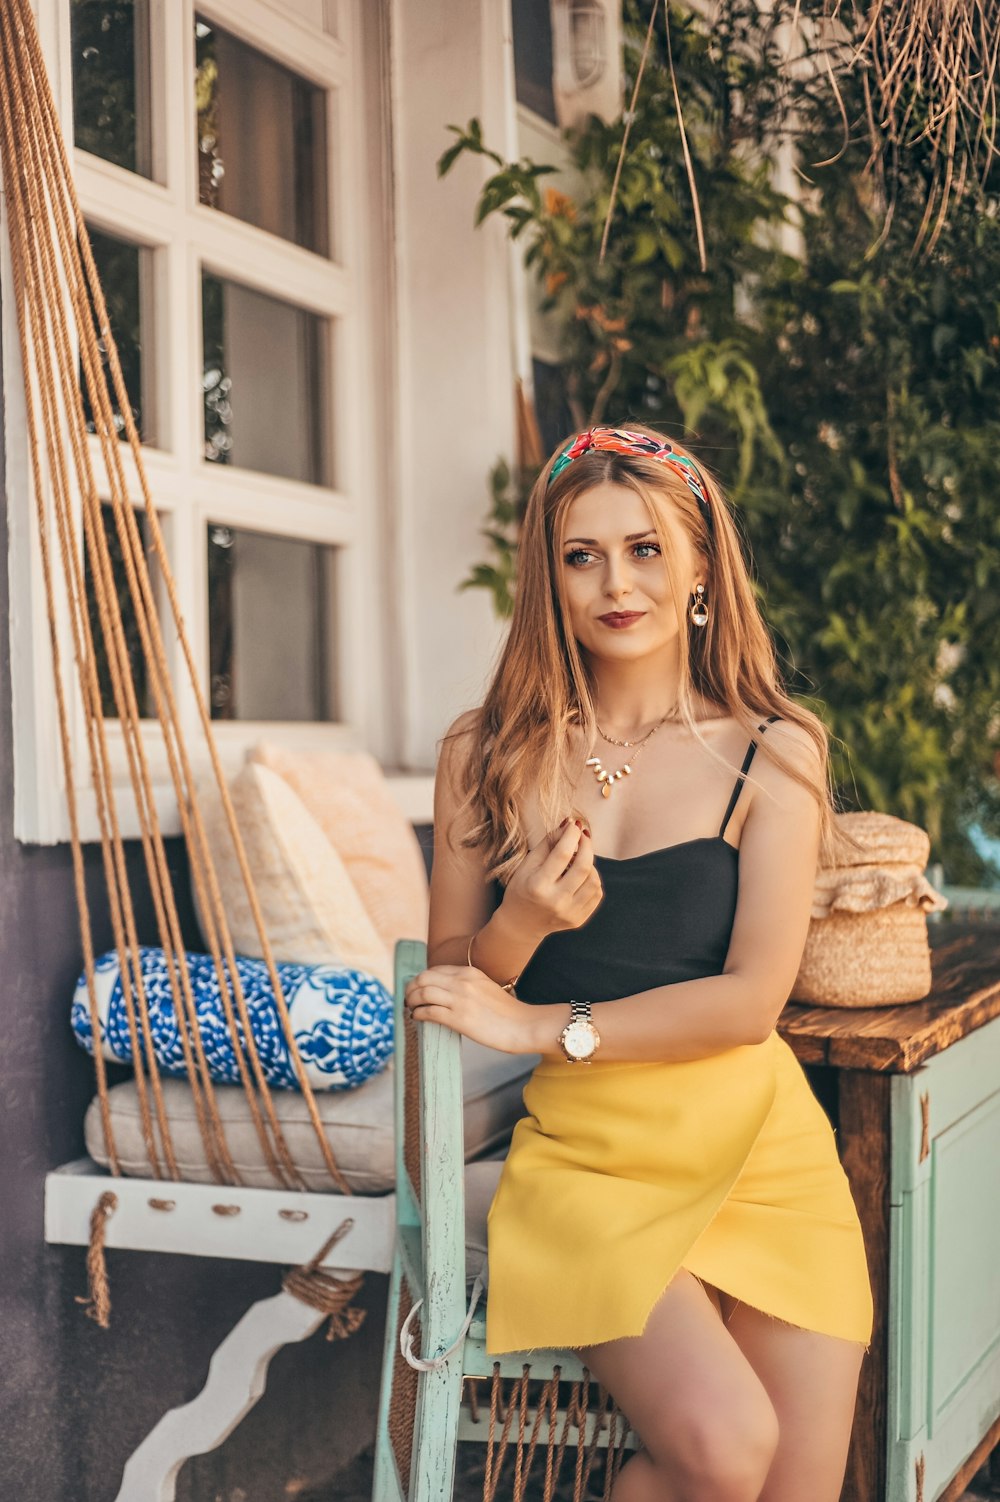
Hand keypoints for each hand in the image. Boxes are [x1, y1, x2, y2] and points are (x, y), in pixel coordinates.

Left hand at [404, 965, 542, 1054]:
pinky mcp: (459, 1018)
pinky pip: (429, 1012)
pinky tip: (416, 1018)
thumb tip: (448, 994)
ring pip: (423, 993)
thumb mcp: (486, 988)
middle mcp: (462, 982)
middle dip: (411, 988)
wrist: (523, 1025)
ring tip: (410, 1008)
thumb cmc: (508, 1012)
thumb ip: (468, 986)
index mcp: (470, 972)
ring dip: (411, 1001)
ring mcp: (460, 1000)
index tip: (417, 988)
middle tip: (408, 998)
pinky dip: (418, 1014)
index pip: (436, 970)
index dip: (422, 979)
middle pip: (424, 978)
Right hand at [500, 819, 603, 943]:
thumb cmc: (522, 889)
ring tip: (579, 858)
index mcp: (538, 886)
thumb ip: (548, 843)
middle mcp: (556, 901)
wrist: (521, 924)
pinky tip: (581, 875)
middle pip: (583, 866)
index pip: (562, 854)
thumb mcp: (527, 865)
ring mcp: (569, 913)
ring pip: (594, 880)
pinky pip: (596, 893)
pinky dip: (592, 879)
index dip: (571, 835)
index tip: (574, 825)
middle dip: (586, 845)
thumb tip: (569, 825)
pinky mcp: (578, 920)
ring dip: (590, 864)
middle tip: (583, 836)